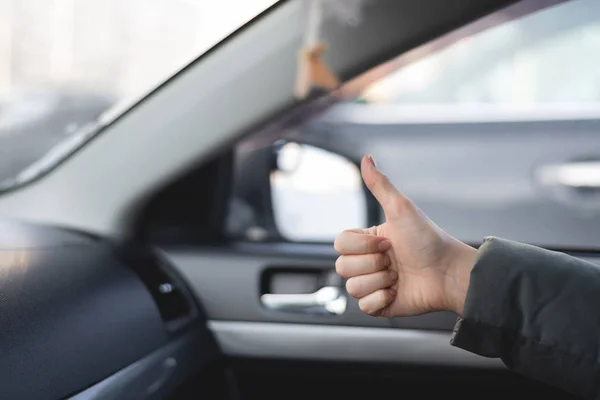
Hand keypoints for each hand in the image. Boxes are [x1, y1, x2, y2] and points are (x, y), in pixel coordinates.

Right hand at [334, 155, 477, 316]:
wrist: (449, 273)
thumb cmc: (429, 239)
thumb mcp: (402, 209)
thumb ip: (380, 185)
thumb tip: (366, 158)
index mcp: (368, 241)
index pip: (339, 243)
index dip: (360, 245)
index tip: (386, 242)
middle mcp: (367, 262)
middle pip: (342, 267)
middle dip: (371, 264)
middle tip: (394, 260)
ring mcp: (373, 284)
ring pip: (351, 287)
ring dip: (378, 281)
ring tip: (398, 277)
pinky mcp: (380, 305)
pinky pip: (363, 306)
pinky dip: (380, 300)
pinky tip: (396, 292)